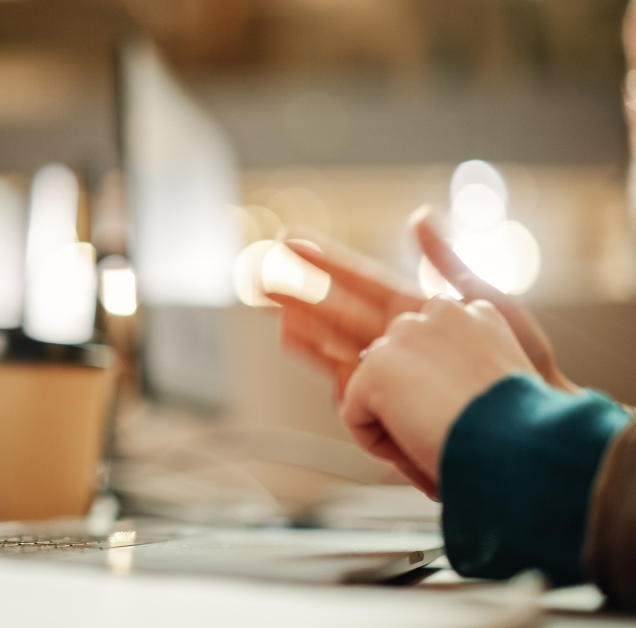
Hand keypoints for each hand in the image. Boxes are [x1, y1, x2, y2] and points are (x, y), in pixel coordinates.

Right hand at [267, 210, 575, 397]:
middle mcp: (396, 344)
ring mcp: (391, 378)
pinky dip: (324, 366)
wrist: (533, 421)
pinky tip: (304, 345)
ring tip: (277, 315)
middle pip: (334, 315)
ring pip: (333, 349)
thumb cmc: (521, 364)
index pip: (358, 281)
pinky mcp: (390, 410)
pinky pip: (349, 388)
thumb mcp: (484, 300)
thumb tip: (418, 219)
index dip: (325, 261)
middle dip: (297, 295)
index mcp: (415, 313)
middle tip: (261, 277)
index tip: (292, 240)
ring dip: (302, 330)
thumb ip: (444, 261)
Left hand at [342, 296, 537, 497]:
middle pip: (399, 364)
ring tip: (437, 438)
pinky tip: (417, 446)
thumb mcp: (499, 388)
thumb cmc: (520, 432)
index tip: (461, 410)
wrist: (519, 444)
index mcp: (478, 315)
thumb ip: (462, 374)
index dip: (436, 385)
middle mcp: (440, 312)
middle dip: (411, 399)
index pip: (431, 342)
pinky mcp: (376, 365)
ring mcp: (404, 335)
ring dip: (399, 421)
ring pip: (378, 391)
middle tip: (448, 429)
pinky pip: (356, 416)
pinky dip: (378, 443)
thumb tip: (426, 392)